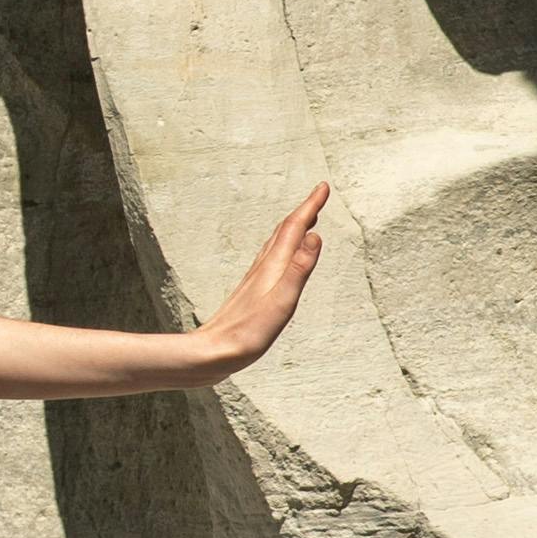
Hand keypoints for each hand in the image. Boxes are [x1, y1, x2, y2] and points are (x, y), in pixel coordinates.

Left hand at [200, 179, 328, 373]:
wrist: (213, 351)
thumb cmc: (248, 333)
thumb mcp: (282, 302)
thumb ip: (298, 269)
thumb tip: (315, 235)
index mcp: (272, 267)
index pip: (295, 228)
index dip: (310, 205)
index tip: (323, 186)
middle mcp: (262, 268)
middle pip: (285, 231)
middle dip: (303, 211)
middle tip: (319, 196)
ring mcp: (255, 280)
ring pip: (276, 244)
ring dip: (292, 228)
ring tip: (305, 221)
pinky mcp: (252, 293)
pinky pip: (271, 260)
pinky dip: (282, 249)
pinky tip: (279, 258)